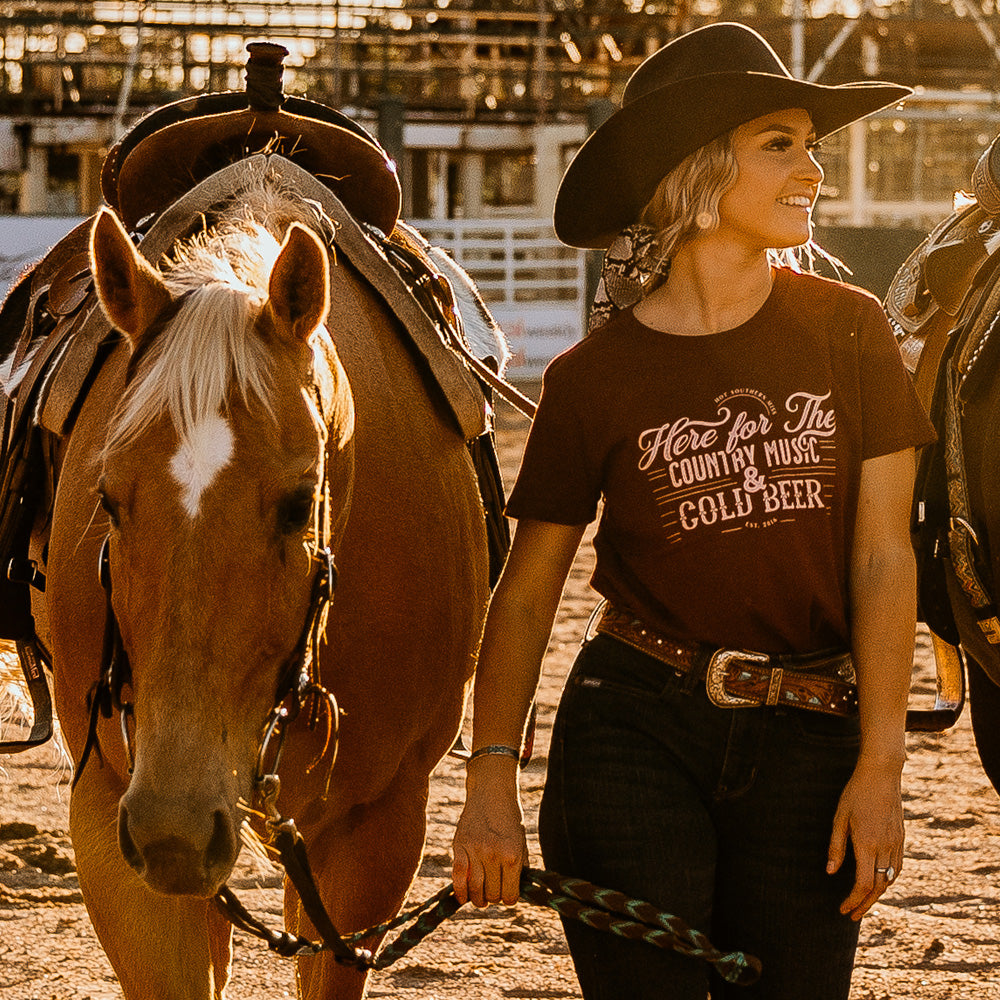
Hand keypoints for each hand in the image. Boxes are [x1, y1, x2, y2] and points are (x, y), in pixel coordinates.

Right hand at [452, 760, 527, 906]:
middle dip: (494, 897)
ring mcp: (475, 851)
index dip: (510, 898)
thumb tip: (515, 893)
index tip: (508, 894)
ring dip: (478, 899)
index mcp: (512, 855)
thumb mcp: (521, 842)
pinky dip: (460, 892)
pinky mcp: (459, 846)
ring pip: (475, 889)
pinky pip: (457, 876)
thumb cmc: (510, 818)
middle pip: (492, 895)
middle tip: (494, 892)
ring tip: (480, 899)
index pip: (510, 895)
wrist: (492, 792)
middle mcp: (493, 855)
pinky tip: (463, 899)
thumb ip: (520, 868)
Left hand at [827, 760, 903, 920]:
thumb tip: (830, 872)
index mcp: (867, 844)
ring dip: (877, 894)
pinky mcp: (901, 838)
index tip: (843, 909)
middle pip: (878, 887)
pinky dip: (888, 880)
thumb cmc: (855, 794)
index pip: (863, 884)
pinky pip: (897, 867)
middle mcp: (885, 847)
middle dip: (865, 904)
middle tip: (852, 915)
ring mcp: (896, 844)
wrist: (882, 775)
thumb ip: (836, 846)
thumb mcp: (839, 818)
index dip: (853, 900)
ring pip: (890, 879)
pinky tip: (879, 882)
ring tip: (862, 902)